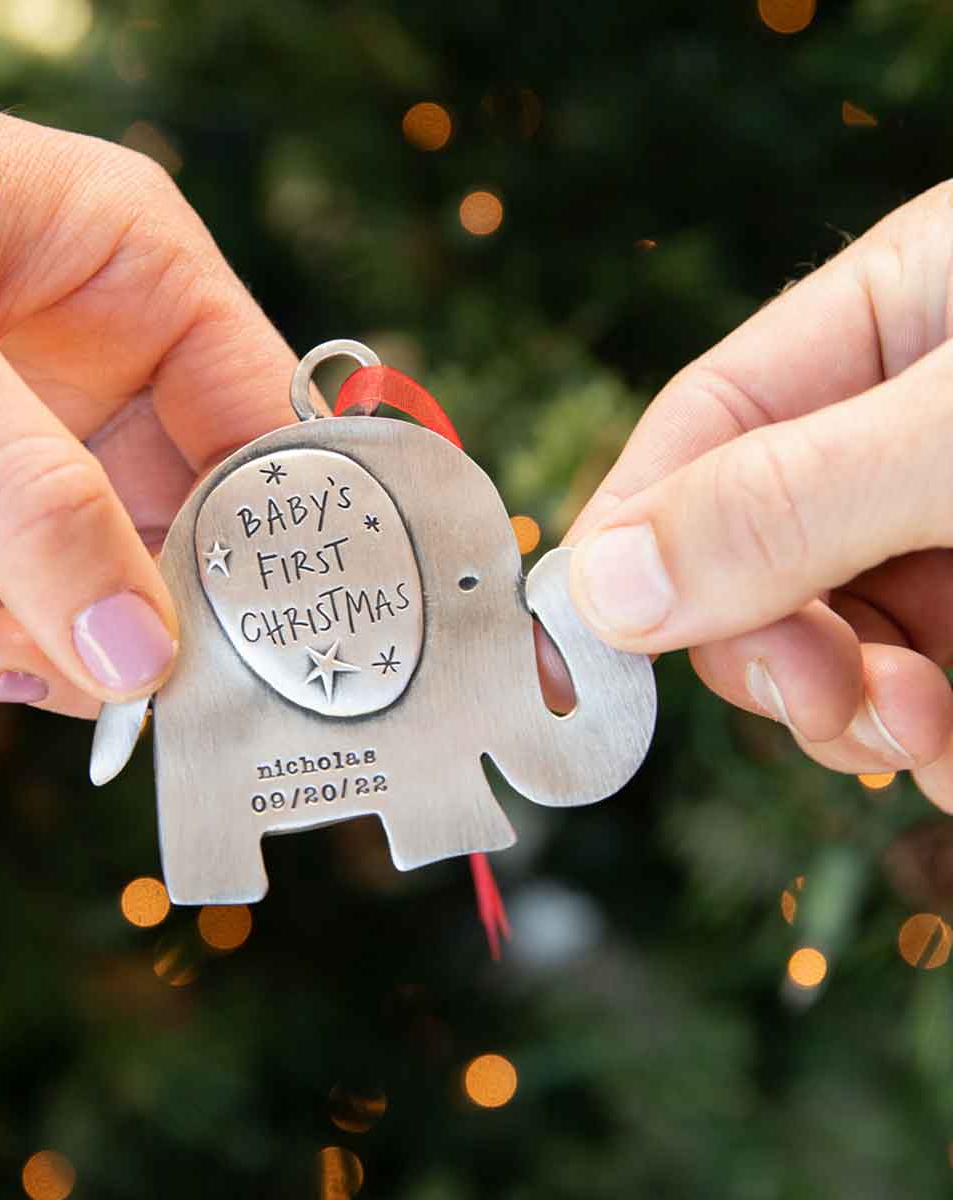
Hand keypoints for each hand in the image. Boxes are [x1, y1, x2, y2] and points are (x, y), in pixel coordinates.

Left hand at [0, 29, 298, 717]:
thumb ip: (23, 494)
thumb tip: (138, 656)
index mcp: (143, 282)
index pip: (259, 439)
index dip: (256, 554)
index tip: (216, 658)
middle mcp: (104, 368)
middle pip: (167, 549)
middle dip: (91, 632)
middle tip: (4, 664)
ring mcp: (23, 440)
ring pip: (68, 603)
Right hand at [563, 181, 952, 809]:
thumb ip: (790, 497)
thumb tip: (601, 587)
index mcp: (884, 323)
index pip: (698, 435)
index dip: (634, 548)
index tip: (586, 659)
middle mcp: (905, 425)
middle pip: (755, 554)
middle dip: (769, 648)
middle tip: (826, 697)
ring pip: (838, 637)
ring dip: (852, 712)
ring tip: (920, 735)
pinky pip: (921, 681)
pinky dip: (922, 734)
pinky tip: (946, 751)